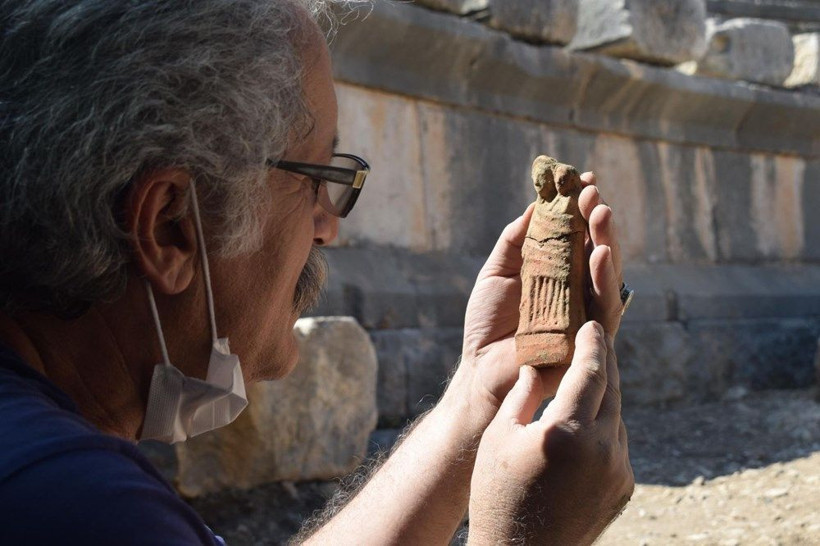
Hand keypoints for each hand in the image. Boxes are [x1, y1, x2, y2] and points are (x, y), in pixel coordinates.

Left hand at [444, 173, 623, 431]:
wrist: (481, 371)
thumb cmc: (488, 325)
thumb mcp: (496, 274)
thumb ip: (515, 242)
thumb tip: (535, 205)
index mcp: (556, 274)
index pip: (575, 236)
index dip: (580, 209)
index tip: (583, 180)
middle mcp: (576, 290)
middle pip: (594, 250)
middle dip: (595, 219)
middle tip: (594, 193)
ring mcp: (584, 313)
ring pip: (606, 275)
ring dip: (606, 241)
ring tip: (602, 213)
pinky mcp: (588, 338)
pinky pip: (603, 309)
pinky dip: (603, 281)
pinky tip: (600, 255)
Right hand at [467, 322, 633, 544]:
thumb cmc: (497, 496)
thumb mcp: (498, 438)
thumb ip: (522, 395)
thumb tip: (536, 364)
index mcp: (566, 432)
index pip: (591, 371)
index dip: (592, 343)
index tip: (591, 323)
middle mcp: (601, 449)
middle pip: (612, 388)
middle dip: (604, 360)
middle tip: (596, 336)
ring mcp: (617, 471)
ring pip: (616, 416)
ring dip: (604, 394)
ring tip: (588, 375)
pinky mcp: (623, 487)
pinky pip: (617, 443)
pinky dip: (604, 425)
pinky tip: (586, 421)